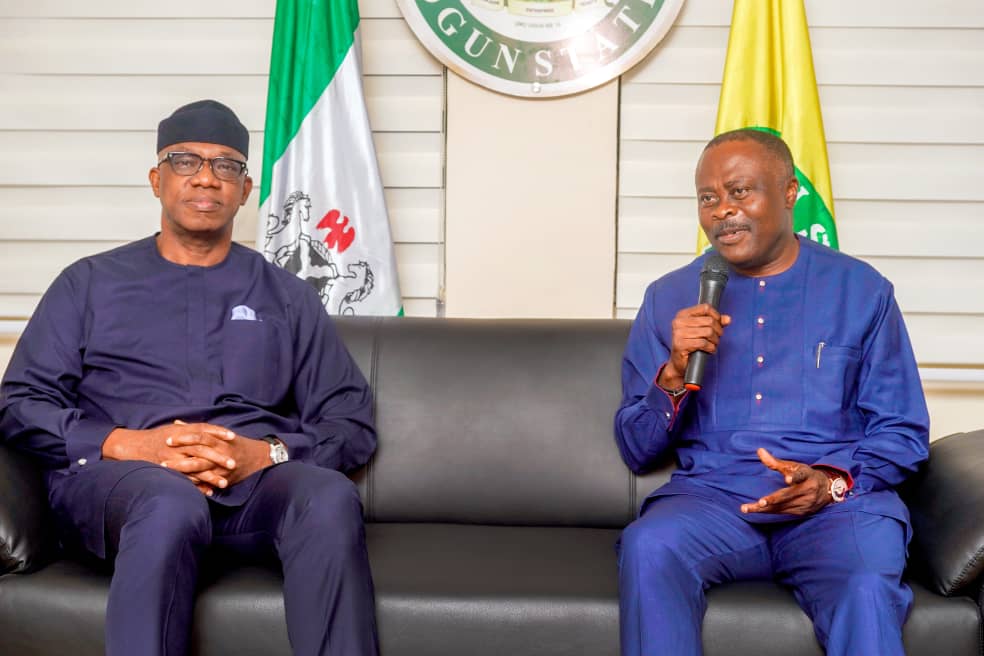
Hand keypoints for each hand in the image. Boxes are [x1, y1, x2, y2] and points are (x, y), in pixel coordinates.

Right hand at [102, 422, 268, 494]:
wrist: (133, 446)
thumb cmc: (157, 437)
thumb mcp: (174, 428)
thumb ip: (191, 429)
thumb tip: (209, 430)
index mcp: (181, 431)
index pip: (203, 429)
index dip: (218, 432)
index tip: (233, 437)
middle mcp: (177, 444)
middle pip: (202, 450)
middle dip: (218, 458)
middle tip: (234, 464)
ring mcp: (172, 458)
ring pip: (194, 467)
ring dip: (210, 476)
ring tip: (225, 483)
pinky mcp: (167, 471)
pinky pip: (184, 480)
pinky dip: (197, 486)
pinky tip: (209, 492)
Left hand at [161, 421, 271, 490]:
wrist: (259, 457)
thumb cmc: (235, 444)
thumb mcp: (219, 434)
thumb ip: (197, 429)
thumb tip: (177, 423)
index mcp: (220, 439)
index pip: (200, 436)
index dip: (184, 438)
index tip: (168, 439)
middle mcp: (222, 451)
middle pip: (199, 452)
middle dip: (180, 456)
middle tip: (162, 459)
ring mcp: (223, 466)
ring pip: (202, 469)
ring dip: (184, 471)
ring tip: (169, 473)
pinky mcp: (226, 479)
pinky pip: (209, 483)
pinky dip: (198, 485)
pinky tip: (184, 487)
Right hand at [658, 303, 731, 389]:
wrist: (679, 362)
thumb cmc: (691, 344)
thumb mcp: (702, 330)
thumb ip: (715, 322)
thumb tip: (728, 319)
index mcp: (682, 315)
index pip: (705, 308)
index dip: (716, 316)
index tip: (718, 324)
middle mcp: (678, 322)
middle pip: (709, 321)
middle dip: (718, 331)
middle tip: (717, 338)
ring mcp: (678, 333)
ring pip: (708, 332)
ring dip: (715, 340)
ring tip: (713, 344)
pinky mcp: (680, 345)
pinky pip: (703, 343)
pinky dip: (711, 347)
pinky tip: (710, 350)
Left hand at [740, 448, 831, 515]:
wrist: (827, 490)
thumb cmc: (806, 475)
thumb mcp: (794, 466)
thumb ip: (775, 462)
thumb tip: (759, 450)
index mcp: (806, 476)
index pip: (800, 475)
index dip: (794, 477)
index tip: (787, 478)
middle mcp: (807, 491)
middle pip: (788, 496)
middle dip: (774, 500)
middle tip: (760, 502)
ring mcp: (805, 503)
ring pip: (782, 507)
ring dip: (764, 509)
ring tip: (746, 508)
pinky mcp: (801, 512)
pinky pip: (782, 512)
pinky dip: (769, 511)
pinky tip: (755, 510)